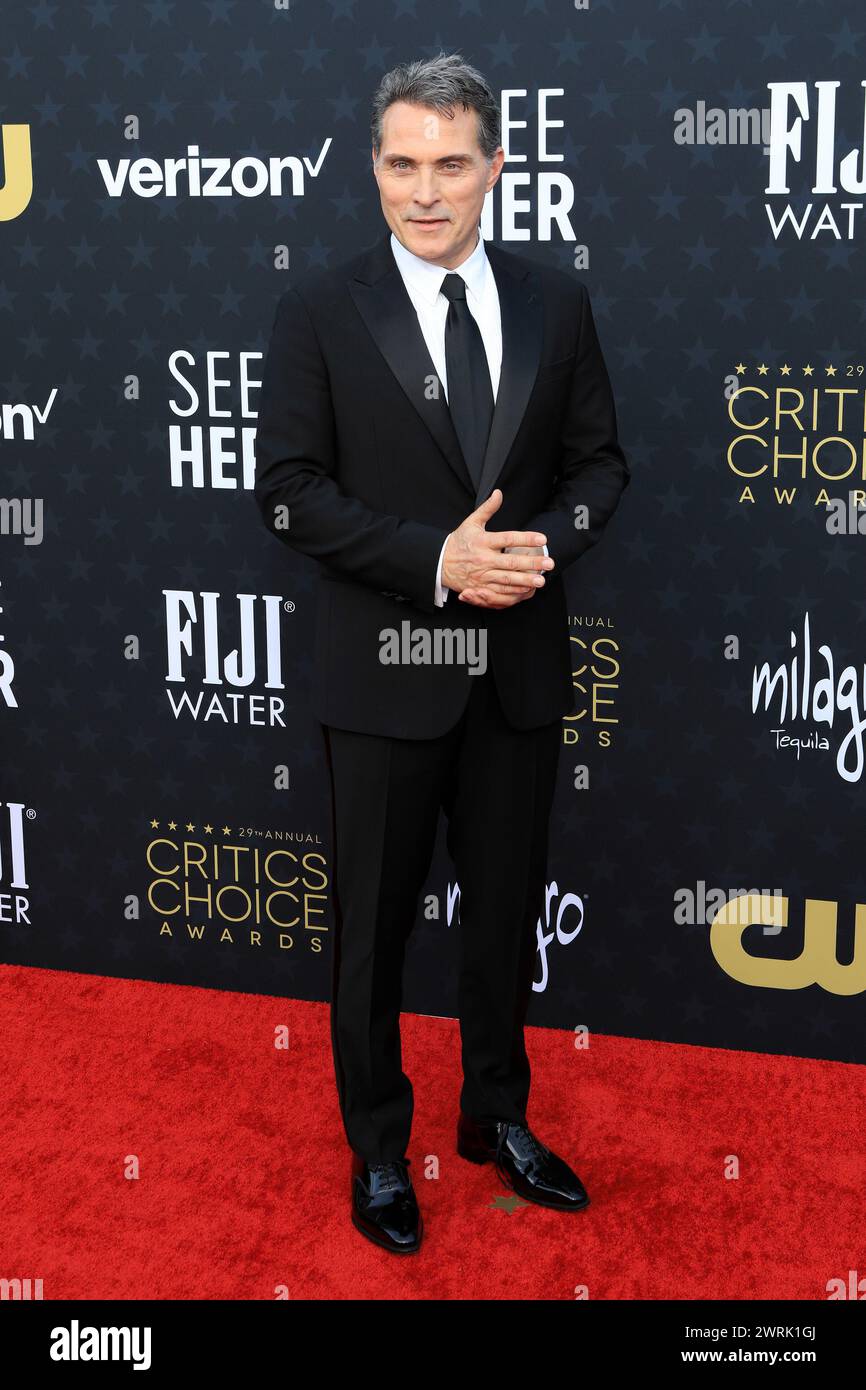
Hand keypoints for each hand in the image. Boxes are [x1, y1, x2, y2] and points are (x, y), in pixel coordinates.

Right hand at [441, 489, 553, 609]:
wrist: (440, 563)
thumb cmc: (459, 541)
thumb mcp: (471, 522)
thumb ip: (487, 508)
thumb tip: (499, 493)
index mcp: (482, 541)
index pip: (508, 538)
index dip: (526, 539)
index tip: (542, 539)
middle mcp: (483, 559)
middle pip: (511, 562)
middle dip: (531, 564)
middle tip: (549, 563)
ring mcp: (481, 576)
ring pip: (507, 580)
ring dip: (525, 581)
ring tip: (541, 580)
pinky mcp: (480, 588)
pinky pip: (499, 592)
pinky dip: (513, 592)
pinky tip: (526, 590)